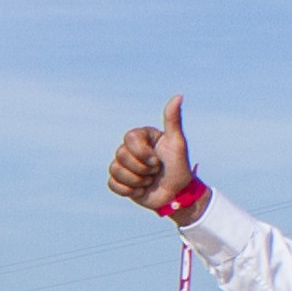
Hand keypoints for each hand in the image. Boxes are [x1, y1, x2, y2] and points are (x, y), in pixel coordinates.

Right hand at [105, 96, 197, 213]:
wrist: (177, 195)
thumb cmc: (179, 167)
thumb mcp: (177, 143)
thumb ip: (173, 120)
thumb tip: (179, 95)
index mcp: (142, 137)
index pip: (129, 138)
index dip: (142, 153)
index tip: (157, 160)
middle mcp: (131, 149)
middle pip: (121, 155)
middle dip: (142, 168)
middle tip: (155, 171)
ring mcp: (124, 166)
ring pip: (115, 169)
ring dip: (136, 180)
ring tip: (149, 181)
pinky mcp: (120, 182)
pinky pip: (112, 184)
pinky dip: (128, 190)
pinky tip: (140, 190)